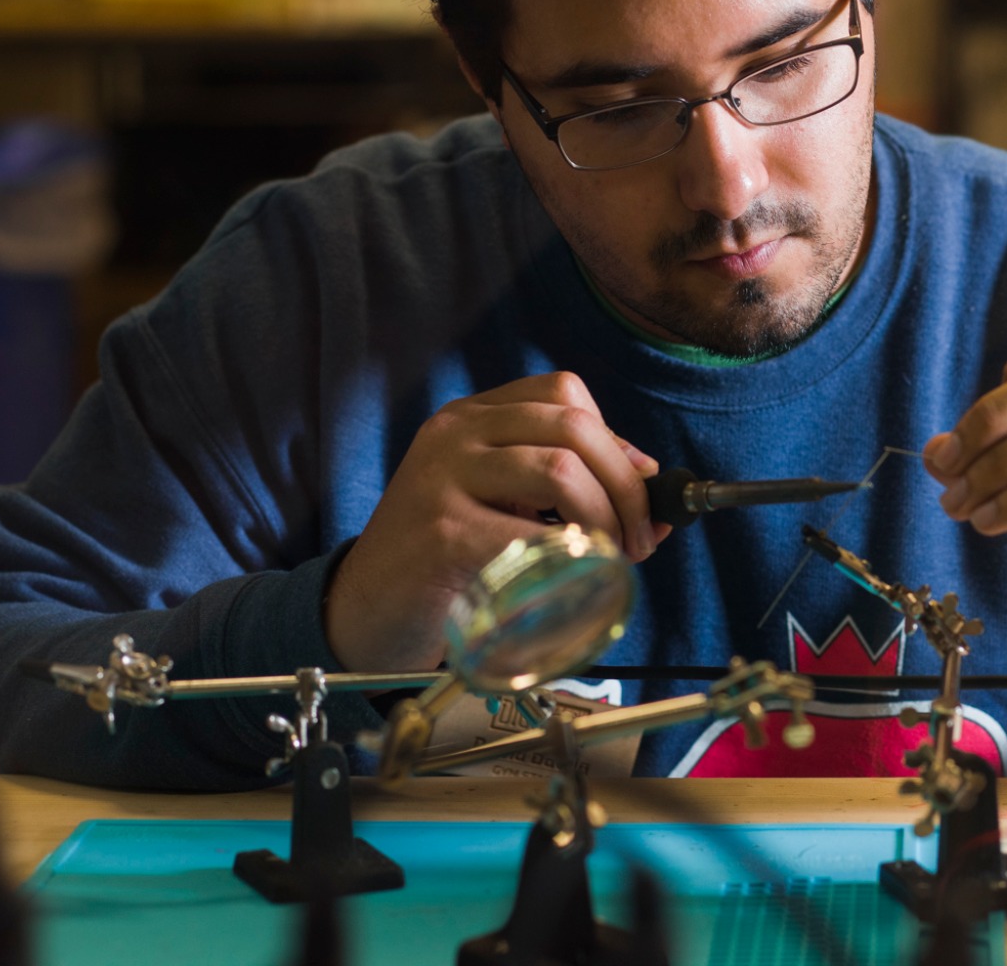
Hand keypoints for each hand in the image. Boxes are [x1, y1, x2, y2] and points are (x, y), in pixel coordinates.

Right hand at [324, 372, 671, 671]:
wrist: (360, 613)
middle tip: (641, 537)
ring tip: (613, 558)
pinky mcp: (441, 530)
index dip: (616, 439)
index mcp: (472, 417)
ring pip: (560, 469)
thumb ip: (557, 484)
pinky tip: (575, 577)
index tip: (642, 488)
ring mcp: (443, 476)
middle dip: (625, 483)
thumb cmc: (442, 562)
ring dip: (607, 518)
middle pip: (572, 424)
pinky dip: (572, 556)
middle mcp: (455, 433)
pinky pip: (531, 533)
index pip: (564, 392)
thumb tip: (647, 480)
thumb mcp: (497, 502)